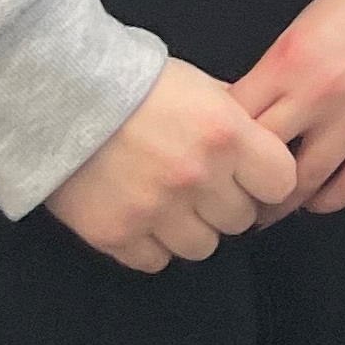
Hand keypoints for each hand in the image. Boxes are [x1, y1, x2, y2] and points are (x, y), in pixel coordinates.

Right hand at [47, 62, 297, 272]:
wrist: (62, 95)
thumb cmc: (137, 83)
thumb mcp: (200, 84)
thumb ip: (236, 116)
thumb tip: (264, 142)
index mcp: (226, 134)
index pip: (281, 183)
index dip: (268, 180)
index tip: (253, 177)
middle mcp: (198, 177)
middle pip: (241, 220)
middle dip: (227, 203)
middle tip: (203, 185)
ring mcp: (157, 211)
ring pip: (202, 248)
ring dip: (191, 228)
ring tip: (170, 201)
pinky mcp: (117, 236)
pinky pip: (156, 261)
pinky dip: (152, 244)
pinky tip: (141, 214)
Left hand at [231, 0, 344, 217]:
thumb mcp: (295, 34)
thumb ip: (268, 79)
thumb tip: (239, 129)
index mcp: (287, 62)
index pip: (235, 123)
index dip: (219, 149)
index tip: (216, 164)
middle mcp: (320, 92)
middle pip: (264, 160)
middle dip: (243, 186)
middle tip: (235, 198)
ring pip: (306, 182)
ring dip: (282, 204)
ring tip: (270, 209)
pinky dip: (327, 201)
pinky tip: (316, 199)